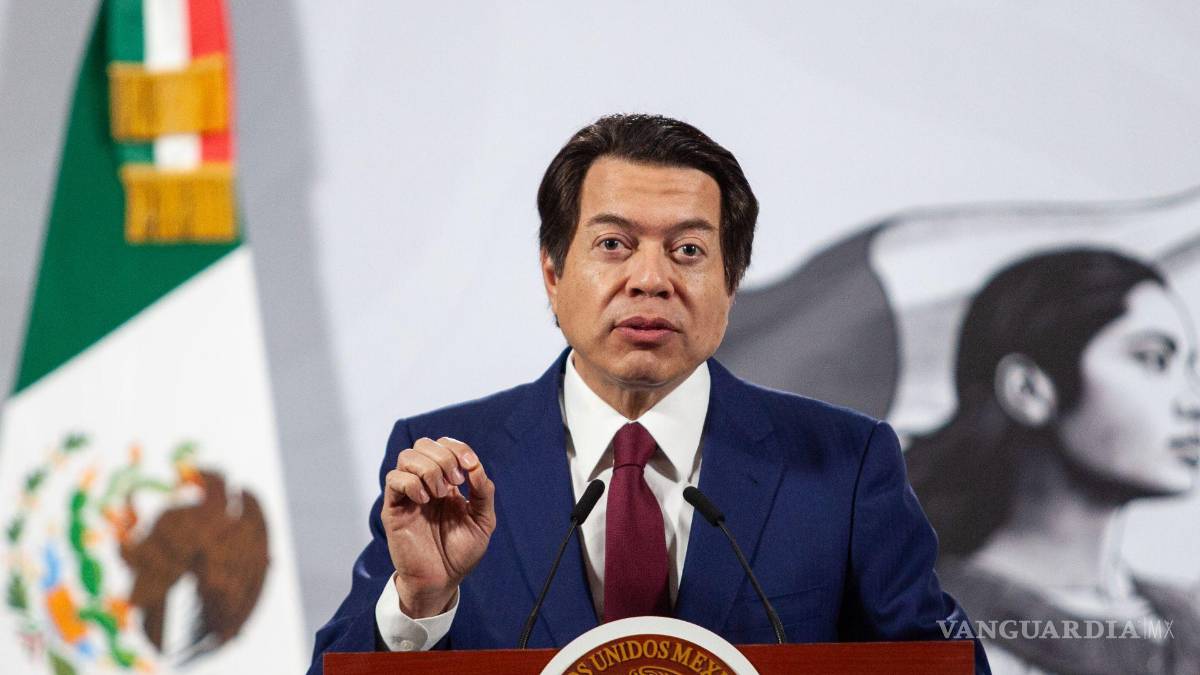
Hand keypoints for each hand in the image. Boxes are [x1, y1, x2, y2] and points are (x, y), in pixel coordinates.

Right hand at [382, 436, 495, 617]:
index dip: (458, 448)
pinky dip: (411, 483)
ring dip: (428, 468)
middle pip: (424, 444)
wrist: (441, 580)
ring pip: (406, 456)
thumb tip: (475, 467)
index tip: (470, 466)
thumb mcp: (483, 520)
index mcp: (447, 482)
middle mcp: (425, 483)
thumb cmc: (460, 553)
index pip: (445, 445)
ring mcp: (408, 494)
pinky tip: (425, 500)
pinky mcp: (394, 508)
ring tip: (439, 493)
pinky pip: (394, 479)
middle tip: (455, 482)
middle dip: (444, 456)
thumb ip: (483, 492)